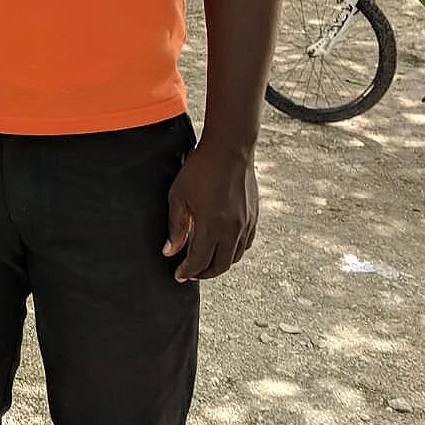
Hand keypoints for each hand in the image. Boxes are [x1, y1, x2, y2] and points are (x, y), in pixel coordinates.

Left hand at [162, 139, 257, 282]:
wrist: (230, 149)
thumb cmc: (200, 169)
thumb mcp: (178, 196)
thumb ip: (176, 227)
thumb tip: (170, 251)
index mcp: (211, 225)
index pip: (200, 261)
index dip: (188, 271)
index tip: (179, 275)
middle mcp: (232, 229)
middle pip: (220, 265)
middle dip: (204, 273)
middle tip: (191, 273)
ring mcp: (246, 223)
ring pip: (235, 257)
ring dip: (220, 264)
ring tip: (206, 262)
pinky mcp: (254, 216)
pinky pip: (246, 244)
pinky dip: (234, 252)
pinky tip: (224, 247)